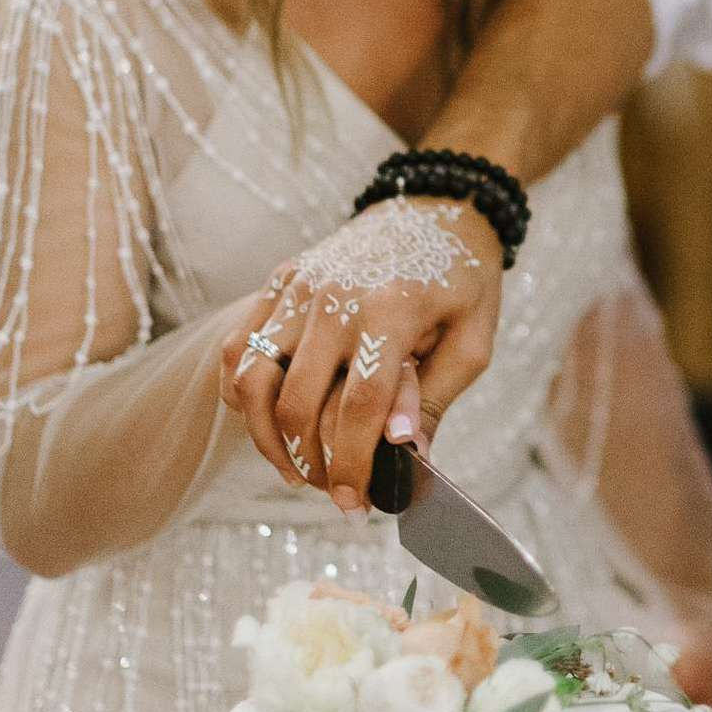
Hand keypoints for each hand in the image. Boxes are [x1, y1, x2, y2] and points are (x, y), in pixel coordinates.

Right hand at [219, 200, 505, 512]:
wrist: (436, 207)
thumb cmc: (462, 279)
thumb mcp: (472, 341)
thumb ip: (435, 400)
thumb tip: (406, 460)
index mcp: (390, 310)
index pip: (359, 407)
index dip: (355, 465)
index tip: (356, 505)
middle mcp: (334, 297)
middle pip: (296, 402)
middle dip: (311, 464)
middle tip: (331, 492)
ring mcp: (299, 286)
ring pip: (251, 378)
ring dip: (265, 437)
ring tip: (293, 469)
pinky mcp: (279, 281)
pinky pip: (239, 347)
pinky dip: (242, 394)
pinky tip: (268, 423)